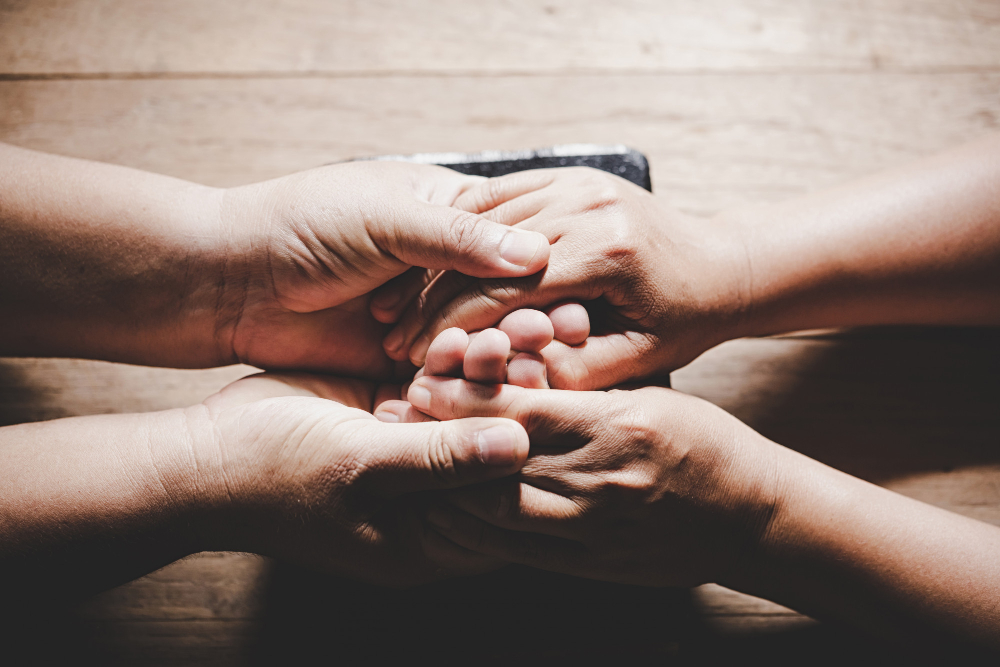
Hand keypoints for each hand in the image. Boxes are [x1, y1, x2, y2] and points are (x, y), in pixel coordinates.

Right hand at [190, 372, 529, 585]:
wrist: (202, 454)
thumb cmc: (274, 474)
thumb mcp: (358, 466)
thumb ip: (438, 459)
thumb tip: (518, 447)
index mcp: (430, 539)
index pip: (507, 505)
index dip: (537, 454)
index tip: (557, 400)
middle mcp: (431, 500)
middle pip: (496, 454)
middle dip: (518, 402)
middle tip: (540, 352)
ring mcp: (414, 456)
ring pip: (471, 414)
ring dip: (489, 374)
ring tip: (502, 338)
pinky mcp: (395, 417)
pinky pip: (439, 389)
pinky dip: (453, 362)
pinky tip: (464, 335)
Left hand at [215, 161, 550, 375]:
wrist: (233, 278)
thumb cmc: (304, 225)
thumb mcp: (385, 217)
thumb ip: (457, 238)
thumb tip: (539, 252)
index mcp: (451, 217)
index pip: (515, 245)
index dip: (546, 273)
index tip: (576, 299)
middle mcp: (448, 271)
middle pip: (507, 300)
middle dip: (532, 320)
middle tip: (563, 340)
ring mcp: (429, 320)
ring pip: (482, 342)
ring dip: (506, 355)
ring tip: (532, 371)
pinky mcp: (405, 364)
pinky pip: (447, 378)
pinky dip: (467, 386)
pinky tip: (489, 397)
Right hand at [383, 167, 748, 387]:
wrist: (719, 263)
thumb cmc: (682, 319)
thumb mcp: (638, 359)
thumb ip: (575, 373)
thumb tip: (504, 382)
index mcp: (608, 251)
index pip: (507, 290)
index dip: (453, 327)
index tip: (415, 357)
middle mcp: (590, 203)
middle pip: (486, 252)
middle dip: (432, 297)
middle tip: (393, 335)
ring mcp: (579, 179)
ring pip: (484, 218)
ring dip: (436, 261)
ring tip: (400, 303)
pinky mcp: (570, 173)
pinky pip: (500, 193)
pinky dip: (460, 228)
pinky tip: (428, 260)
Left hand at [391, 376, 779, 587]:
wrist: (751, 519)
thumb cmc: (704, 443)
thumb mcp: (653, 394)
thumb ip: (589, 386)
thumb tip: (524, 366)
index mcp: (617, 426)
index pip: (521, 407)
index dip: (464, 393)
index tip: (424, 376)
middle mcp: (600, 480)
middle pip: (495, 460)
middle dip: (438, 440)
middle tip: (390, 418)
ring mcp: (594, 529)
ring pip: (496, 510)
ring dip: (442, 487)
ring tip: (401, 464)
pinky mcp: (590, 564)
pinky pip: (517, 550)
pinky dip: (471, 532)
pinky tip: (441, 513)